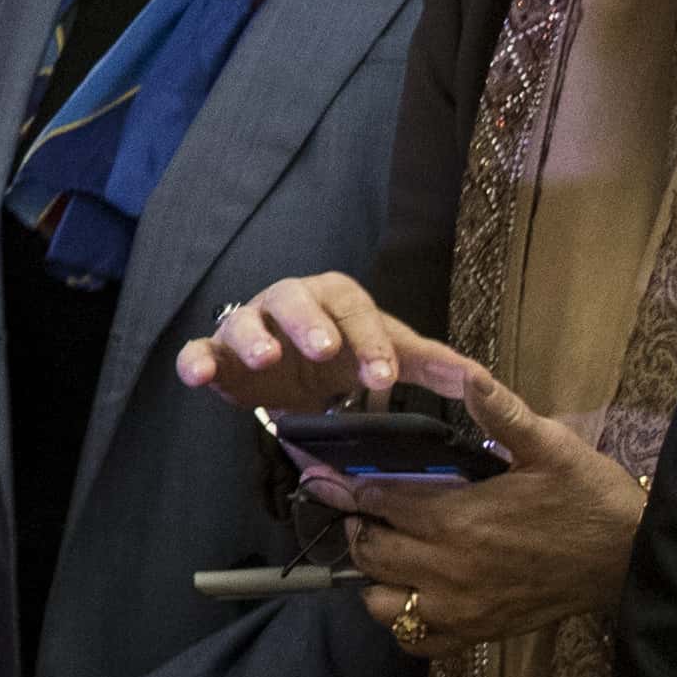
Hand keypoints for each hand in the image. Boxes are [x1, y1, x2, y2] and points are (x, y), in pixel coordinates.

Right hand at [174, 269, 444, 416]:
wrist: (296, 373)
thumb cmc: (345, 357)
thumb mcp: (389, 356)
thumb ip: (429, 364)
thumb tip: (480, 377)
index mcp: (333, 300)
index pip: (353, 308)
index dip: (368, 338)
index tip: (384, 376)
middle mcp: (287, 305)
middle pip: (294, 299)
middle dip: (309, 322)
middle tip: (325, 349)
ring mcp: (248, 327)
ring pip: (244, 321)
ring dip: (254, 337)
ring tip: (267, 359)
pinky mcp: (218, 355)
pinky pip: (200, 349)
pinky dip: (196, 359)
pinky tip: (198, 375)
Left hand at [332, 351, 642, 647]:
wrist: (637, 558)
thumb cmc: (591, 497)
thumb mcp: (552, 447)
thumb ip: (503, 414)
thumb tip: (469, 375)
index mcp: (458, 521)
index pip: (376, 503)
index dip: (352, 487)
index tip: (339, 475)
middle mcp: (450, 571)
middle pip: (368, 553)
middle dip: (359, 527)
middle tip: (368, 509)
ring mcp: (463, 609)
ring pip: (382, 602)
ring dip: (375, 577)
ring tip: (392, 549)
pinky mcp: (480, 634)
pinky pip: (417, 640)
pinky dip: (406, 620)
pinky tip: (416, 592)